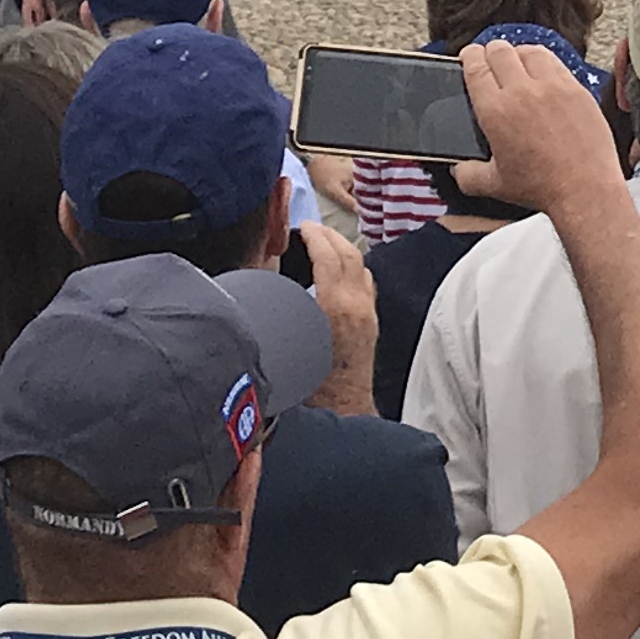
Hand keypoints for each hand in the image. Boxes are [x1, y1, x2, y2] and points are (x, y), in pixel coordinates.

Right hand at [292, 223, 376, 411]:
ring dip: (344, 250)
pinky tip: (339, 272)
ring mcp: (368, 313)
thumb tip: (268, 282)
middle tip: (312, 230)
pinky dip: (353, 268)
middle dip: (330, 236)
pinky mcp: (371, 323)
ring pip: (361, 266)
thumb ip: (280, 309)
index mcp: (335, 307)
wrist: (339, 411)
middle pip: (350, 254)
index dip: (315, 236)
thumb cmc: (310, 387)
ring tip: (324, 244)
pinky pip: (366, 283)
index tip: (304, 227)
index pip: (328, 255)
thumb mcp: (287, 343)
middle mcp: (357, 305)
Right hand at [457, 42, 625, 211]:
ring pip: (528, 51)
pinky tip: (542, 71)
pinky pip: (555, 61)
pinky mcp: (575, 89)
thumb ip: (468, 174)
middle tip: (490, 59)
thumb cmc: (543, 187)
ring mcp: (552, 87)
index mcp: (496, 112)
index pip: (476, 67)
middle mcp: (522, 92)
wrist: (584, 188)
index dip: (470, 56)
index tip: (470, 56)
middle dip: (490, 52)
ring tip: (516, 62)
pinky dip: (543, 61)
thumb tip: (459, 168)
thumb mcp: (494, 185)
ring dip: (517, 53)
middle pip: (500, 51)